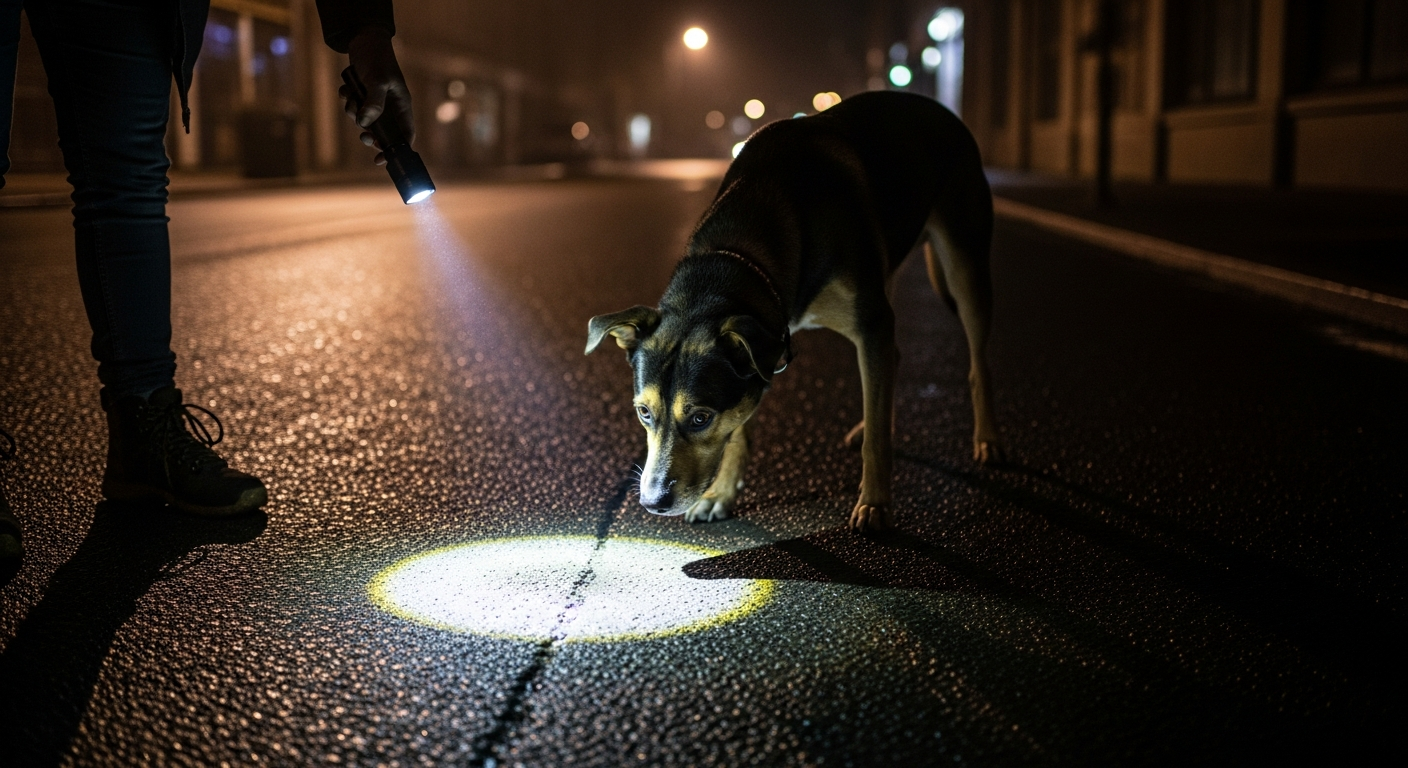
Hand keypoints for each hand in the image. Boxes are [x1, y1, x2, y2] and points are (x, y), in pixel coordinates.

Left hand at [339, 27, 413, 165]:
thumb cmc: (377, 57)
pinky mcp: (363, 96)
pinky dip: (348, 102)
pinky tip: (346, 89)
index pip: (405, 135)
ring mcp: (377, 102)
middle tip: (363, 136)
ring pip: (365, 120)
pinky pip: (355, 108)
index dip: (396, 149)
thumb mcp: (378, 80)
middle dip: (371, 135)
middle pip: (383, 133)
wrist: (363, 38)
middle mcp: (391, 107)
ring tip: (350, 98)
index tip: (381, 159)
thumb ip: (373, 102)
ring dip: (353, 114)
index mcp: (402, 105)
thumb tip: (365, 124)